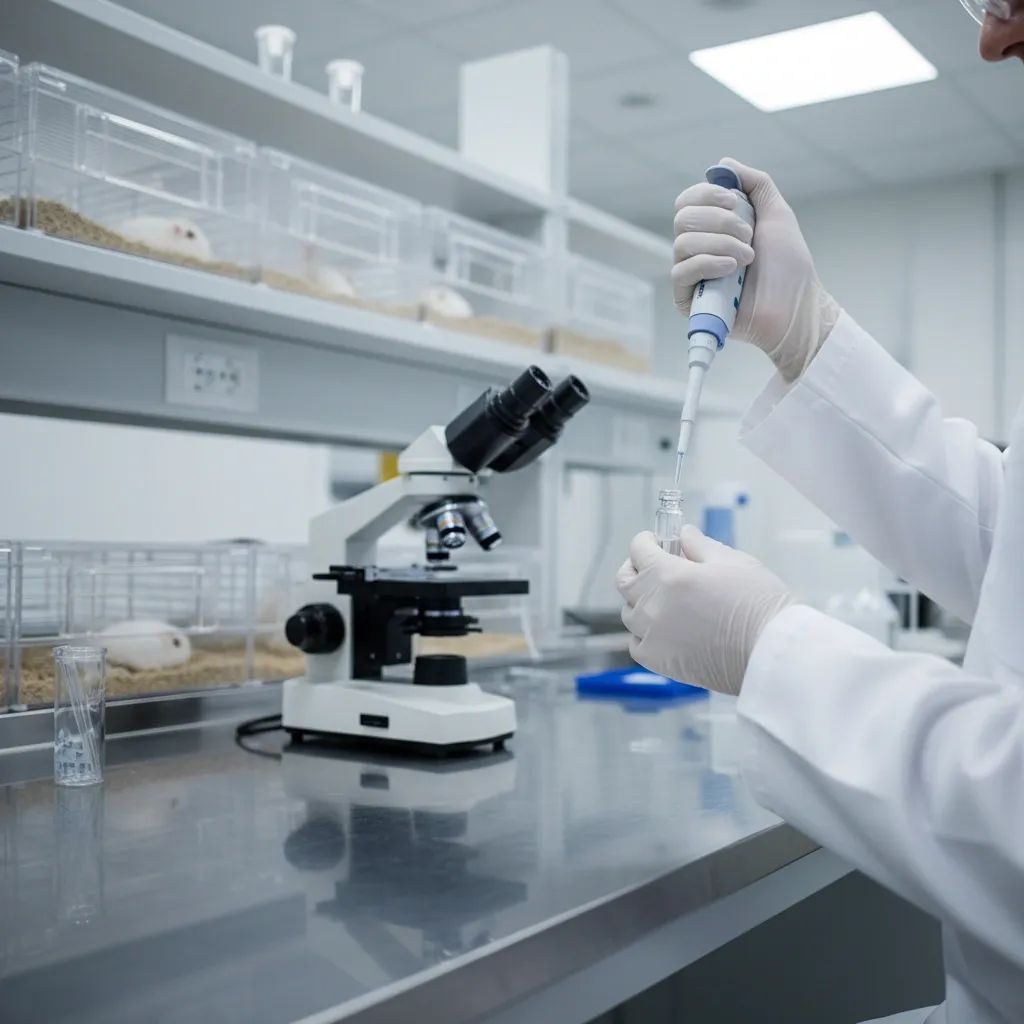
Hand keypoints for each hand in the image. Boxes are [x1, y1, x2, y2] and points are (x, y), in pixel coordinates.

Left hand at [616, 529, 792, 695]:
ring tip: (661, 598)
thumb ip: (701, 546)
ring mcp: (652, 635)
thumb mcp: (733, 561)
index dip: (646, 541)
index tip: (655, 541)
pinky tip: (661, 629)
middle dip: (635, 567)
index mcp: (667, 575)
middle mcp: (652, 605)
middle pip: (624, 580)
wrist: (770, 652)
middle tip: (651, 565)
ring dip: (639, 600)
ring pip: (629, 612)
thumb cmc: (758, 603)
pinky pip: (636, 643)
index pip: (638, 550)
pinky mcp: (659, 662)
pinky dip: (643, 633)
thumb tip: (684, 535)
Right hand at [672, 157, 840, 382]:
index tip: (733, 201)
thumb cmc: (788, 266)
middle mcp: (699, 248)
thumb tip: (723, 163)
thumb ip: (754, 184)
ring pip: (682, 243)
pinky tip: (732, 269)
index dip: (705, 194)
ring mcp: (692, 275)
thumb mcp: (777, 214)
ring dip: (720, 244)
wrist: (795, 306)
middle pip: (682, 218)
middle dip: (719, 220)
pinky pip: (680, 272)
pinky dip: (708, 263)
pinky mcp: (688, 300)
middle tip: (749, 235)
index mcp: (714, 228)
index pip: (688, 201)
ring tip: (748, 257)